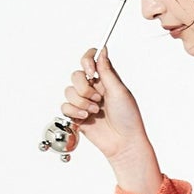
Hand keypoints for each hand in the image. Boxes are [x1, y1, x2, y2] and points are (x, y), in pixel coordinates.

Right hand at [58, 46, 148, 162]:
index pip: (90, 60)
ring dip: (81, 102)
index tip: (90, 70)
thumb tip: (102, 50)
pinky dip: (74, 111)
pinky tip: (86, 118)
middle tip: (97, 98)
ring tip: (94, 111)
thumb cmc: (128, 118)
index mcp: (105, 79)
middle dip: (84, 87)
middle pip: (76, 75)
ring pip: (69, 91)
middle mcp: (93, 89)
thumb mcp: (119, 91)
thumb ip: (107, 71)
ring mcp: (84, 102)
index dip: (86, 61)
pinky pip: (65, 106)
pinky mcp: (77, 115)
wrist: (123, 142)